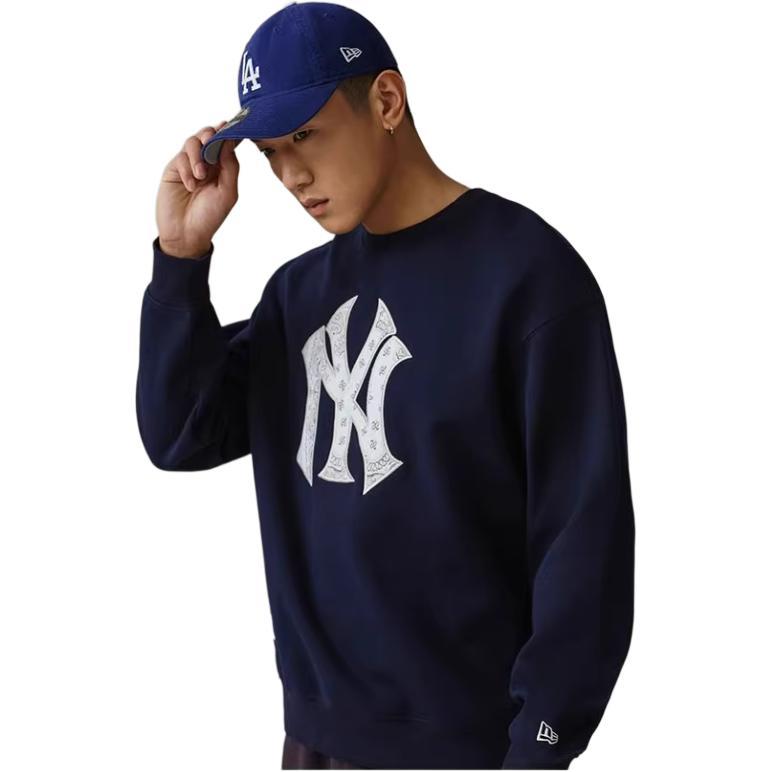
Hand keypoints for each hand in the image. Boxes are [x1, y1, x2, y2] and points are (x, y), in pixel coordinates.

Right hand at [155, 121, 242, 257]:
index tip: (231, 125)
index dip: (229, 132)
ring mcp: (188, 164)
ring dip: (198, 156)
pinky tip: (190, 186)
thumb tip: (230, 141)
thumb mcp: (228, 193)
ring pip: (193, 142)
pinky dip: (187, 170)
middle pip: (208, 135)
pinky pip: (180, 158)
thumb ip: (230, 167)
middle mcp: (206, 162)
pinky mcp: (173, 169)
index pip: (226, 143)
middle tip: (212, 143)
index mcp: (223, 167)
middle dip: (211, 135)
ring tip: (200, 176)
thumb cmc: (210, 216)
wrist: (186, 234)